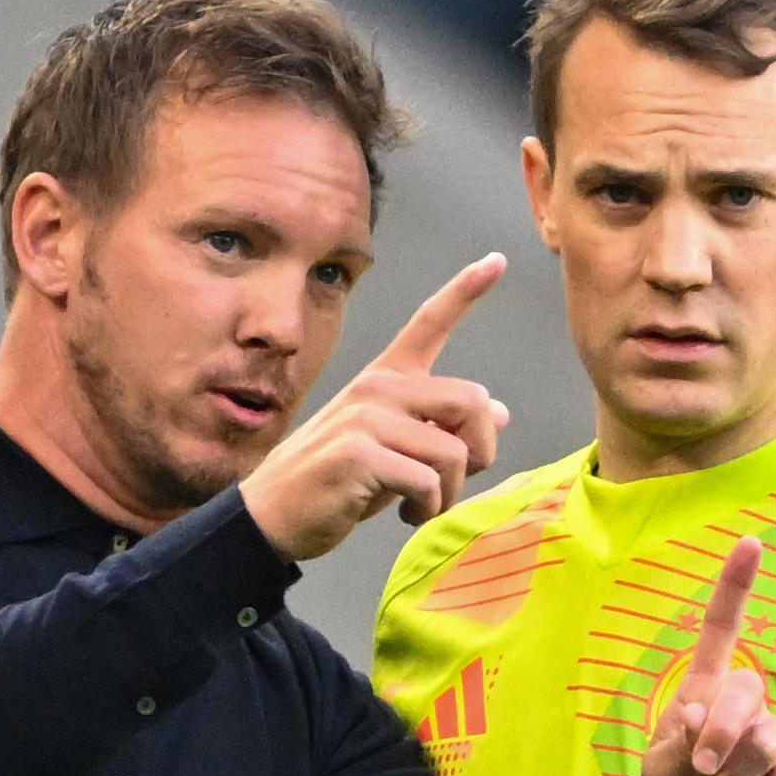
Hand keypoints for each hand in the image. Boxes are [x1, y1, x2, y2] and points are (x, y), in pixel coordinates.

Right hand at [239, 257, 510, 564]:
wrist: (273, 515)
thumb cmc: (337, 484)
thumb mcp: (396, 451)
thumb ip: (442, 428)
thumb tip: (501, 413)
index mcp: (386, 380)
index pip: (429, 324)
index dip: (466, 291)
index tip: (497, 261)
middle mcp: (378, 388)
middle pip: (472, 400)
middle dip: (480, 450)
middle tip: (454, 480)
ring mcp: (366, 418)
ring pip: (453, 452)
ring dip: (450, 493)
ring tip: (421, 506)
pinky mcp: (359, 453)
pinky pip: (427, 482)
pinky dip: (428, 509)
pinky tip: (406, 515)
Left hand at [631, 537, 775, 775]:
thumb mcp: (657, 766)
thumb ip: (677, 736)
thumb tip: (702, 713)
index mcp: (708, 693)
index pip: (725, 632)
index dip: (736, 589)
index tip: (750, 544)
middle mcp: (749, 710)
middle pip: (749, 689)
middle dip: (721, 733)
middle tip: (700, 771)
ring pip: (771, 738)